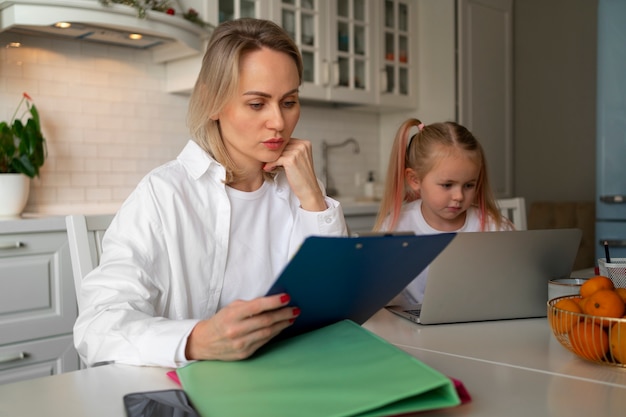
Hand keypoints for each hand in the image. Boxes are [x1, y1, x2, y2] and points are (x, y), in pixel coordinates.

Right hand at [185, 293, 299, 360]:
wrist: (204, 342)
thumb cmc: (220, 321)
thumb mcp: (231, 308)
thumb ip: (250, 305)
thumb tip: (272, 302)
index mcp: (232, 315)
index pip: (257, 307)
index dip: (273, 302)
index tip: (287, 297)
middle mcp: (236, 330)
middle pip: (266, 321)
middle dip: (283, 314)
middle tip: (295, 309)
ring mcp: (241, 344)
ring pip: (267, 332)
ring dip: (283, 324)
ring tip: (292, 317)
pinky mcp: (245, 353)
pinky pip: (264, 342)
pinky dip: (274, 333)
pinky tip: (281, 327)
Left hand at [263, 138, 326, 211]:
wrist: (308, 189)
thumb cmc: (303, 176)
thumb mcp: (300, 159)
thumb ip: (292, 150)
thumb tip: (275, 146)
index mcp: (305, 143)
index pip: (287, 141)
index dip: (279, 149)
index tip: (273, 156)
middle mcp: (302, 145)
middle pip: (282, 146)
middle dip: (274, 154)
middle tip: (268, 161)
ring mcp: (297, 152)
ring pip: (277, 153)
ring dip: (271, 160)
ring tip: (268, 166)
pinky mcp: (290, 160)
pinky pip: (275, 159)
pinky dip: (270, 164)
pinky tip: (268, 168)